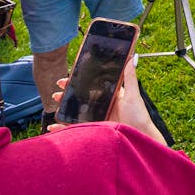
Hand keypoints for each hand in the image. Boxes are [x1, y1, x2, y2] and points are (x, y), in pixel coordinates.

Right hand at [48, 62, 165, 144]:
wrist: (141, 138)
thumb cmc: (139, 116)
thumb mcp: (133, 95)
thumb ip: (130, 77)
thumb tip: (131, 57)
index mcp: (108, 95)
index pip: (88, 85)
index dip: (76, 82)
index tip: (65, 80)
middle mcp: (100, 105)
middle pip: (79, 98)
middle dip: (66, 95)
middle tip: (57, 94)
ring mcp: (96, 118)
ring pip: (75, 112)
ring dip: (63, 110)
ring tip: (55, 108)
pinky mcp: (94, 131)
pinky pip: (76, 129)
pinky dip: (64, 129)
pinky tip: (54, 128)